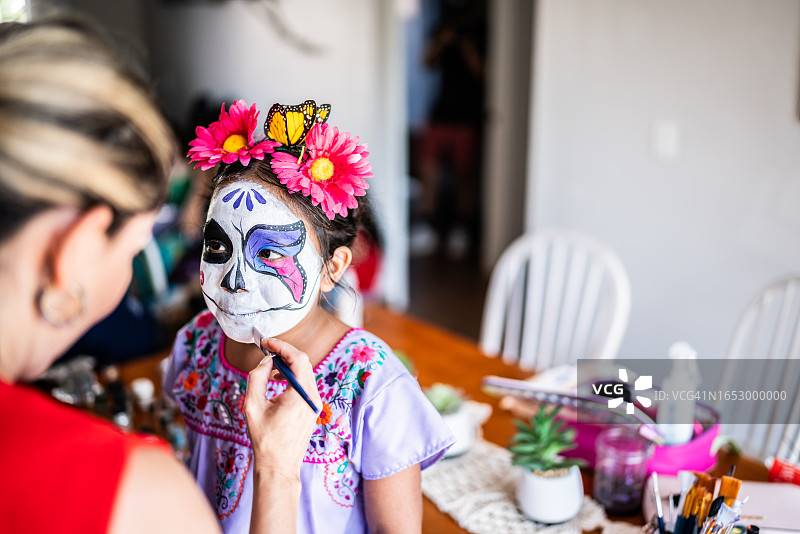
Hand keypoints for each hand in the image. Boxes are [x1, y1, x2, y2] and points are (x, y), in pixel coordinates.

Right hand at [243, 338, 320, 479]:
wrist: (278, 466)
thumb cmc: (264, 440)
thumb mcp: (253, 406)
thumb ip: (257, 378)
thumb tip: (265, 360)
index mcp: (300, 395)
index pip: (298, 358)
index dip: (282, 346)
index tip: (267, 342)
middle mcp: (313, 397)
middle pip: (304, 363)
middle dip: (285, 353)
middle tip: (267, 351)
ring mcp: (316, 403)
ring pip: (306, 372)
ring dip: (289, 365)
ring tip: (271, 369)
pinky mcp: (313, 408)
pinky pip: (306, 384)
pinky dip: (293, 377)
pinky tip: (279, 381)